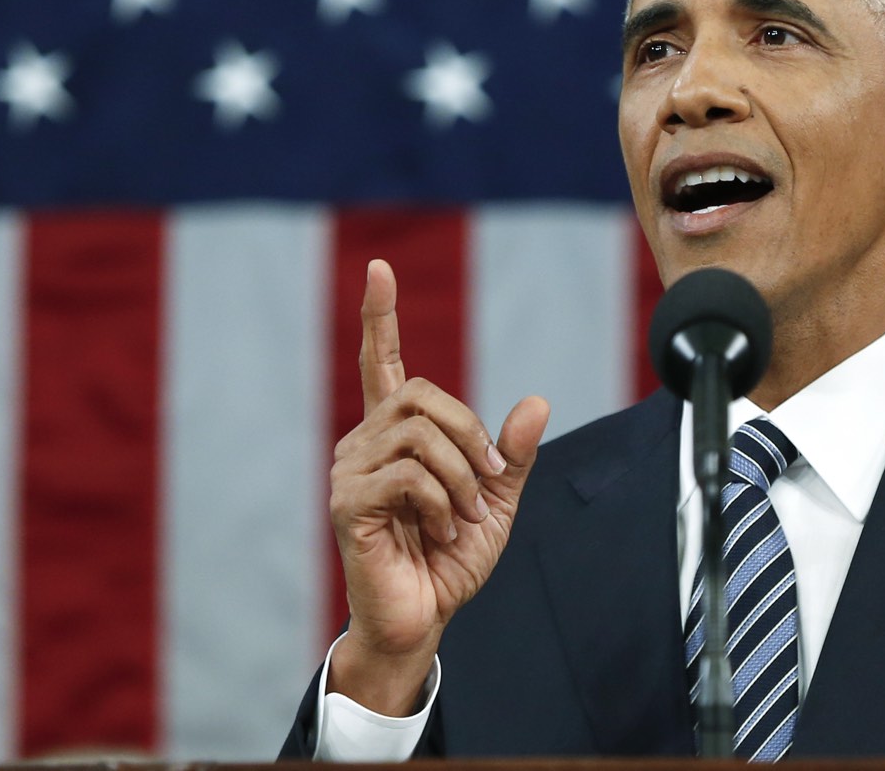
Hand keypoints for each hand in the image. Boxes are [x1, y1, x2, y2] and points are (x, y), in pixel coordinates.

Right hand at [326, 259, 548, 713]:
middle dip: (470, 434)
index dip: (379, 316)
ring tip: (462, 516)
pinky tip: (440, 529)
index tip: (378, 268)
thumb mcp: (496, 499)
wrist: (424, 617)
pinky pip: (409, 474)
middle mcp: (365, 442)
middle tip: (488, 482)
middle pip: (423, 394)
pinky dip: (441, 501)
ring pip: (420, 433)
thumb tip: (536, 400)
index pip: (382, 362)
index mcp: (396, 436)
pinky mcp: (347, 503)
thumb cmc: (450, 558)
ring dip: (461, 475)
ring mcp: (350, 471)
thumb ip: (511, 452)